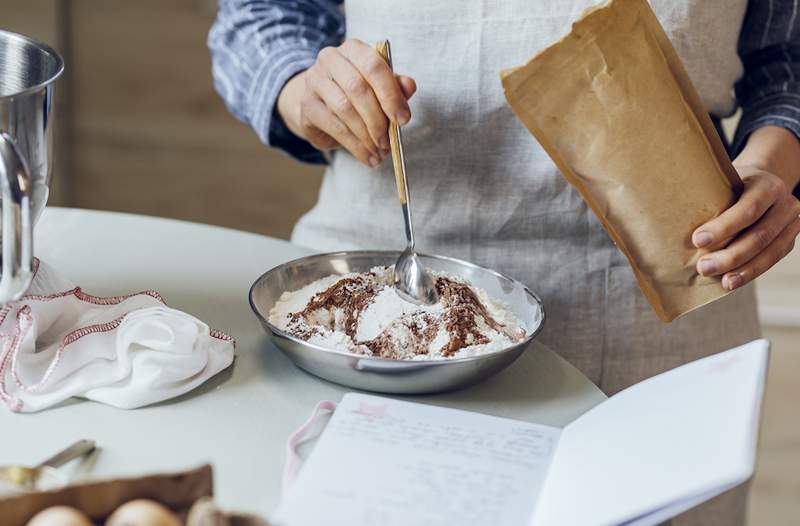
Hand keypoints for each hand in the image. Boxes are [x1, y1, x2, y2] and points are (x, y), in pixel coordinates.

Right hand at [277, 38, 416, 167]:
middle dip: (378, 119)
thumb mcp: (380, 87)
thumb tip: (409, 86)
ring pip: (345, 109)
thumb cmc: (357, 94)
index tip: (403, 119)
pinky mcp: (307, 105)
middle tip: (389, 142)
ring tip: (380, 152)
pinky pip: (334, 127)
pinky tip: (367, 156)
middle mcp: (330, 59)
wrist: (321, 104)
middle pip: (358, 88)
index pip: (374, 66)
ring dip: (366, 136)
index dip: (391, 94)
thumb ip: (396, 86)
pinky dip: (354, 145)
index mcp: (353, 49)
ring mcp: (314, 81)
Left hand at [693, 164, 799, 289]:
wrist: (762, 185)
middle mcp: (786, 204)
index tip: (697, 240)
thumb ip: (709, 195)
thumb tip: (669, 215)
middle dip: (730, 255)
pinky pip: (771, 260)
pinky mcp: (788, 241)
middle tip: (703, 267)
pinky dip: (750, 272)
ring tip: (721, 281)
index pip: (748, 208)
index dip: (724, 227)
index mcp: (767, 185)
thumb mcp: (724, 181)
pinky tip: (732, 281)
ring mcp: (791, 224)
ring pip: (769, 252)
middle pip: (760, 235)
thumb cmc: (734, 186)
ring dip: (742, 270)